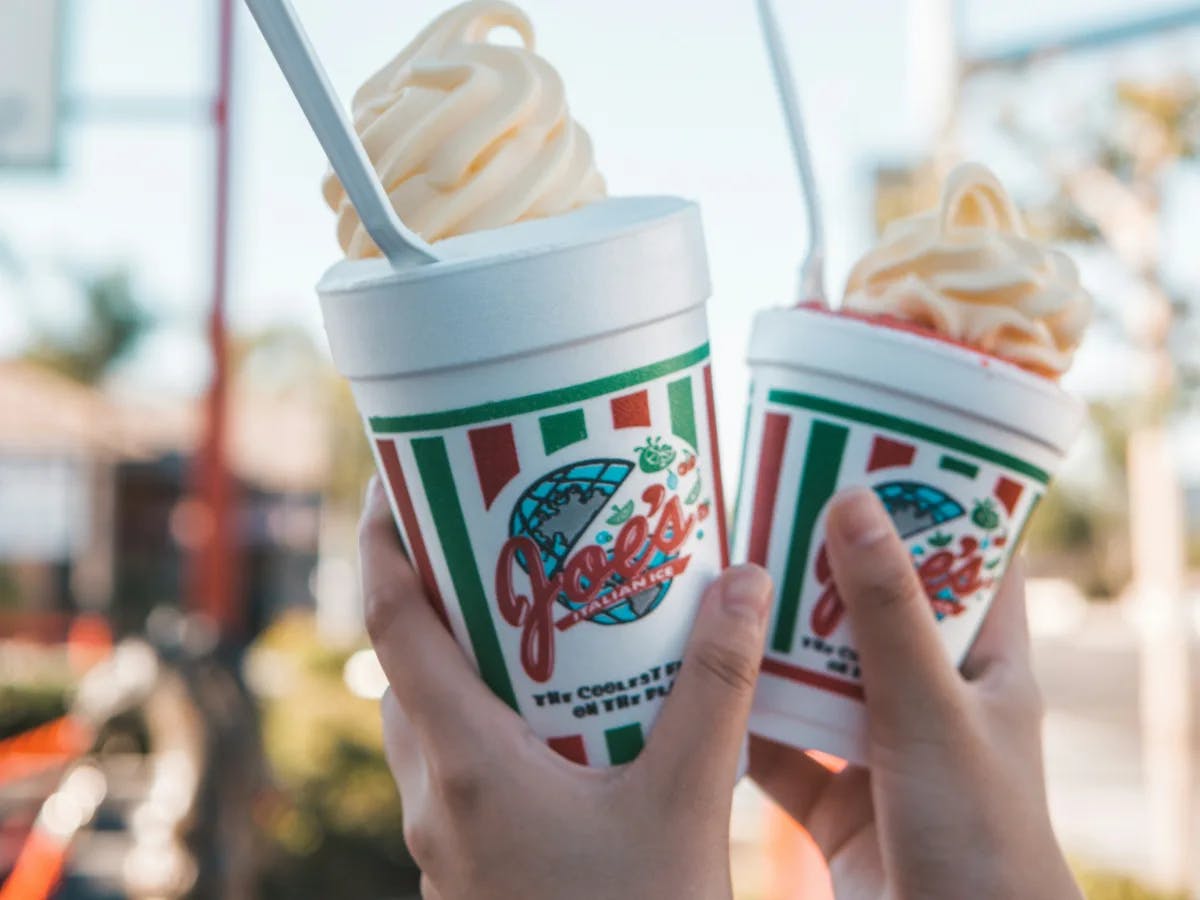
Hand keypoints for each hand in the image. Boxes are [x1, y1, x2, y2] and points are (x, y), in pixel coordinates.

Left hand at [360, 478, 774, 899]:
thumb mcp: (688, 802)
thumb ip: (716, 688)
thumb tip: (743, 580)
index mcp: (464, 763)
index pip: (391, 623)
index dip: (386, 542)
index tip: (400, 478)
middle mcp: (435, 795)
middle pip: (409, 662)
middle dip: (439, 589)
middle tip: (497, 533)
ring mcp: (447, 836)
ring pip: (431, 716)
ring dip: (465, 655)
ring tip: (535, 610)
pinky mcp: (472, 862)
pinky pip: (459, 763)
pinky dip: (489, 713)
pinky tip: (563, 713)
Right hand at [750, 487, 1081, 899]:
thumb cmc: (978, 835)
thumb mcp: (931, 710)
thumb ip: (887, 613)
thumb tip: (851, 503)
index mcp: (987, 667)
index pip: (971, 561)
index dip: (932, 505)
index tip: (872, 453)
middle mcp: (934, 699)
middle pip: (876, 610)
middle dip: (823, 564)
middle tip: (765, 506)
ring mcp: (881, 746)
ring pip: (818, 674)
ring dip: (774, 638)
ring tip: (716, 578)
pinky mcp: (834, 795)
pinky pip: (779, 741)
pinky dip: (740, 716)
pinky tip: (693, 679)